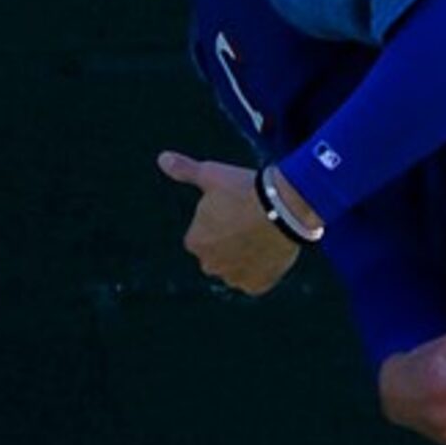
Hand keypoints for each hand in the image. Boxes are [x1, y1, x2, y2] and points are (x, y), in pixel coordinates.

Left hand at [156, 151, 299, 296]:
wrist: (283, 209)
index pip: (201, 234)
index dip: (219, 220)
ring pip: (237, 267)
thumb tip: (162, 158)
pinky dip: (262, 269)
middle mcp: (209, 265)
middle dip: (229, 242)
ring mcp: (234, 278)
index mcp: (194, 242)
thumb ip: (185, 170)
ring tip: (263, 233)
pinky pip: (256, 280)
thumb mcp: (212, 175)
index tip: (235, 208)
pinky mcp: (257, 286)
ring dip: (245, 257)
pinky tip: (270, 249)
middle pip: (218, 254)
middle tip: (249, 220)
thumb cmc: (244, 190)